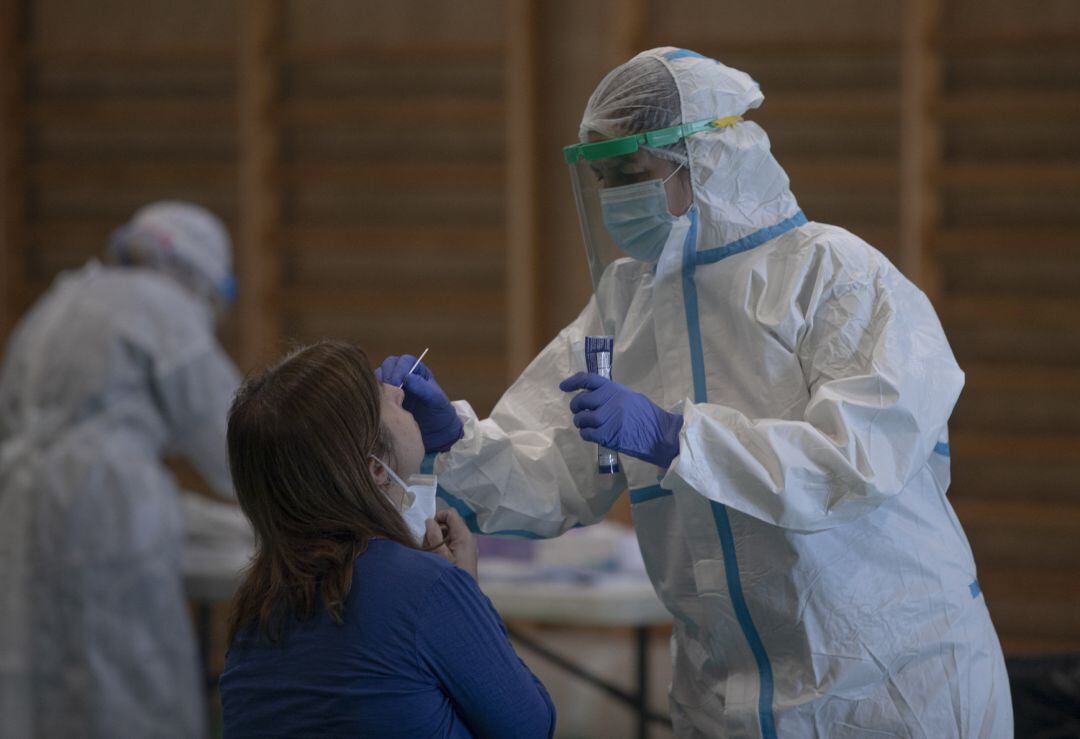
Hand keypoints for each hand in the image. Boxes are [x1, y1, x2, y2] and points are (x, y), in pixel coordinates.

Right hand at [375, 355, 463, 452]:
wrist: (435, 432)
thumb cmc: (439, 413)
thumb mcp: (436, 400)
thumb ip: (423, 388)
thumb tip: (407, 377)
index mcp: (418, 370)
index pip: (405, 361)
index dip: (399, 369)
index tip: (396, 384)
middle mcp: (404, 374)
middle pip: (389, 365)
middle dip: (387, 375)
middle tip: (388, 392)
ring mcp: (393, 386)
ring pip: (379, 376)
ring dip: (379, 384)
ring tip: (384, 399)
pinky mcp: (385, 398)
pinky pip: (375, 391)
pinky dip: (375, 395)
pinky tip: (380, 405)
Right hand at [423, 509, 477, 579]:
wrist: (463, 597)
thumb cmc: (452, 575)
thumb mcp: (440, 555)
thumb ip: (433, 536)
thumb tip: (429, 521)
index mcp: (463, 535)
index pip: (450, 513)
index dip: (437, 517)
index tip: (427, 529)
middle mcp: (467, 538)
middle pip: (447, 524)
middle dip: (435, 531)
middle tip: (427, 545)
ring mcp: (466, 546)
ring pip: (447, 535)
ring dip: (436, 541)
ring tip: (432, 555)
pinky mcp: (464, 555)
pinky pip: (451, 544)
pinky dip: (441, 548)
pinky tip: (437, 560)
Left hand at [560, 372, 683, 468]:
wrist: (660, 435)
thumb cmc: (648, 416)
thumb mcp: (631, 397)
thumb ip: (612, 396)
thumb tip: (595, 398)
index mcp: (615, 389)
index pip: (588, 379)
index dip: (572, 382)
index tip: (563, 387)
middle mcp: (609, 401)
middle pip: (580, 401)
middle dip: (576, 407)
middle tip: (579, 412)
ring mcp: (607, 418)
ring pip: (581, 419)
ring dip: (581, 423)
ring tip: (587, 425)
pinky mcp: (607, 435)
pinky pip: (586, 434)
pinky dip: (586, 434)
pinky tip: (592, 435)